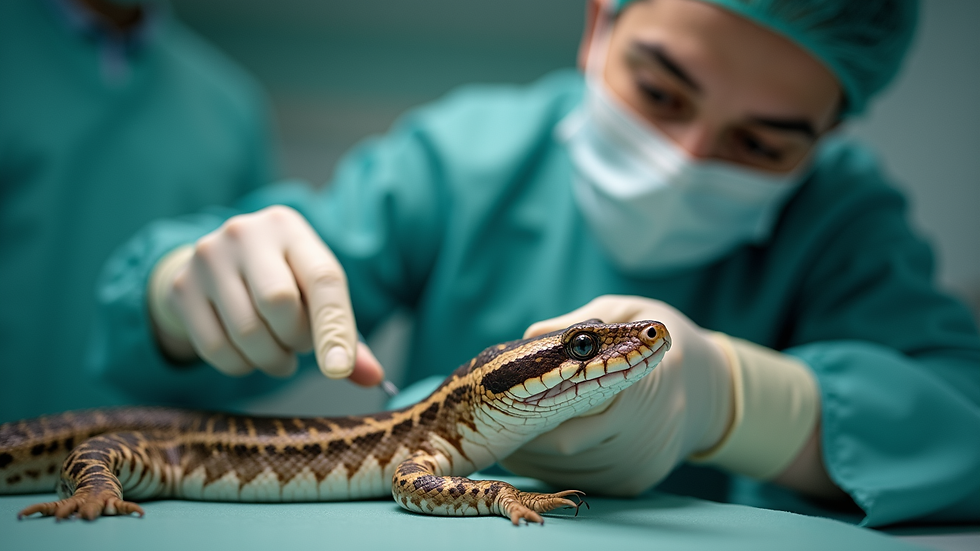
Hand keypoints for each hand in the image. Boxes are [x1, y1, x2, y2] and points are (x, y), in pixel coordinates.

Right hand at [148, 205, 383, 384]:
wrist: (214, 263)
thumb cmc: (280, 279)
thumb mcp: (313, 291)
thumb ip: (342, 332)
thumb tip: (374, 377)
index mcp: (290, 228)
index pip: (323, 280)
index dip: (334, 329)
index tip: (339, 369)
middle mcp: (246, 234)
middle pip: (279, 304)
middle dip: (297, 339)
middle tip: (299, 344)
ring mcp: (208, 257)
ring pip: (247, 331)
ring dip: (271, 358)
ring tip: (278, 351)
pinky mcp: (182, 287)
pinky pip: (216, 348)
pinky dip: (241, 366)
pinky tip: (249, 355)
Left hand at [500, 295, 733, 495]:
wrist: (716, 392)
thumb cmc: (665, 342)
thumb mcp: (631, 311)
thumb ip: (580, 322)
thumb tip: (532, 333)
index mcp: (640, 385)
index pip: (572, 402)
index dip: (534, 401)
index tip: (509, 394)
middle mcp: (643, 431)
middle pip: (565, 443)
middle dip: (528, 433)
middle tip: (503, 417)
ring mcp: (641, 460)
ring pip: (569, 467)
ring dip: (536, 454)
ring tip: (515, 433)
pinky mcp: (637, 481)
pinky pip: (584, 480)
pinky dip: (557, 468)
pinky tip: (541, 451)